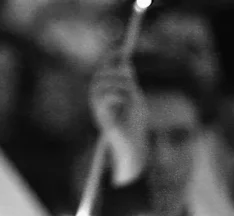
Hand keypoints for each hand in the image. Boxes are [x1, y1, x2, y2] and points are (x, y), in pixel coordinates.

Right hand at [89, 55, 146, 182]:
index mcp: (106, 94)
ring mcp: (97, 108)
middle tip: (130, 72)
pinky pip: (104, 97)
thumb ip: (128, 82)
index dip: (110, 59)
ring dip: (117, 82)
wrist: (134, 147)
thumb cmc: (135, 126)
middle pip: (99, 75)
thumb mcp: (134, 98)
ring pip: (99, 84)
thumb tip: (125, 62)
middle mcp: (98, 100)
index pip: (104, 71)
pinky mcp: (101, 117)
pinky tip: (126, 100)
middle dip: (114, 70)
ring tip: (131, 90)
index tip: (121, 50)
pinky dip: (117, 95)